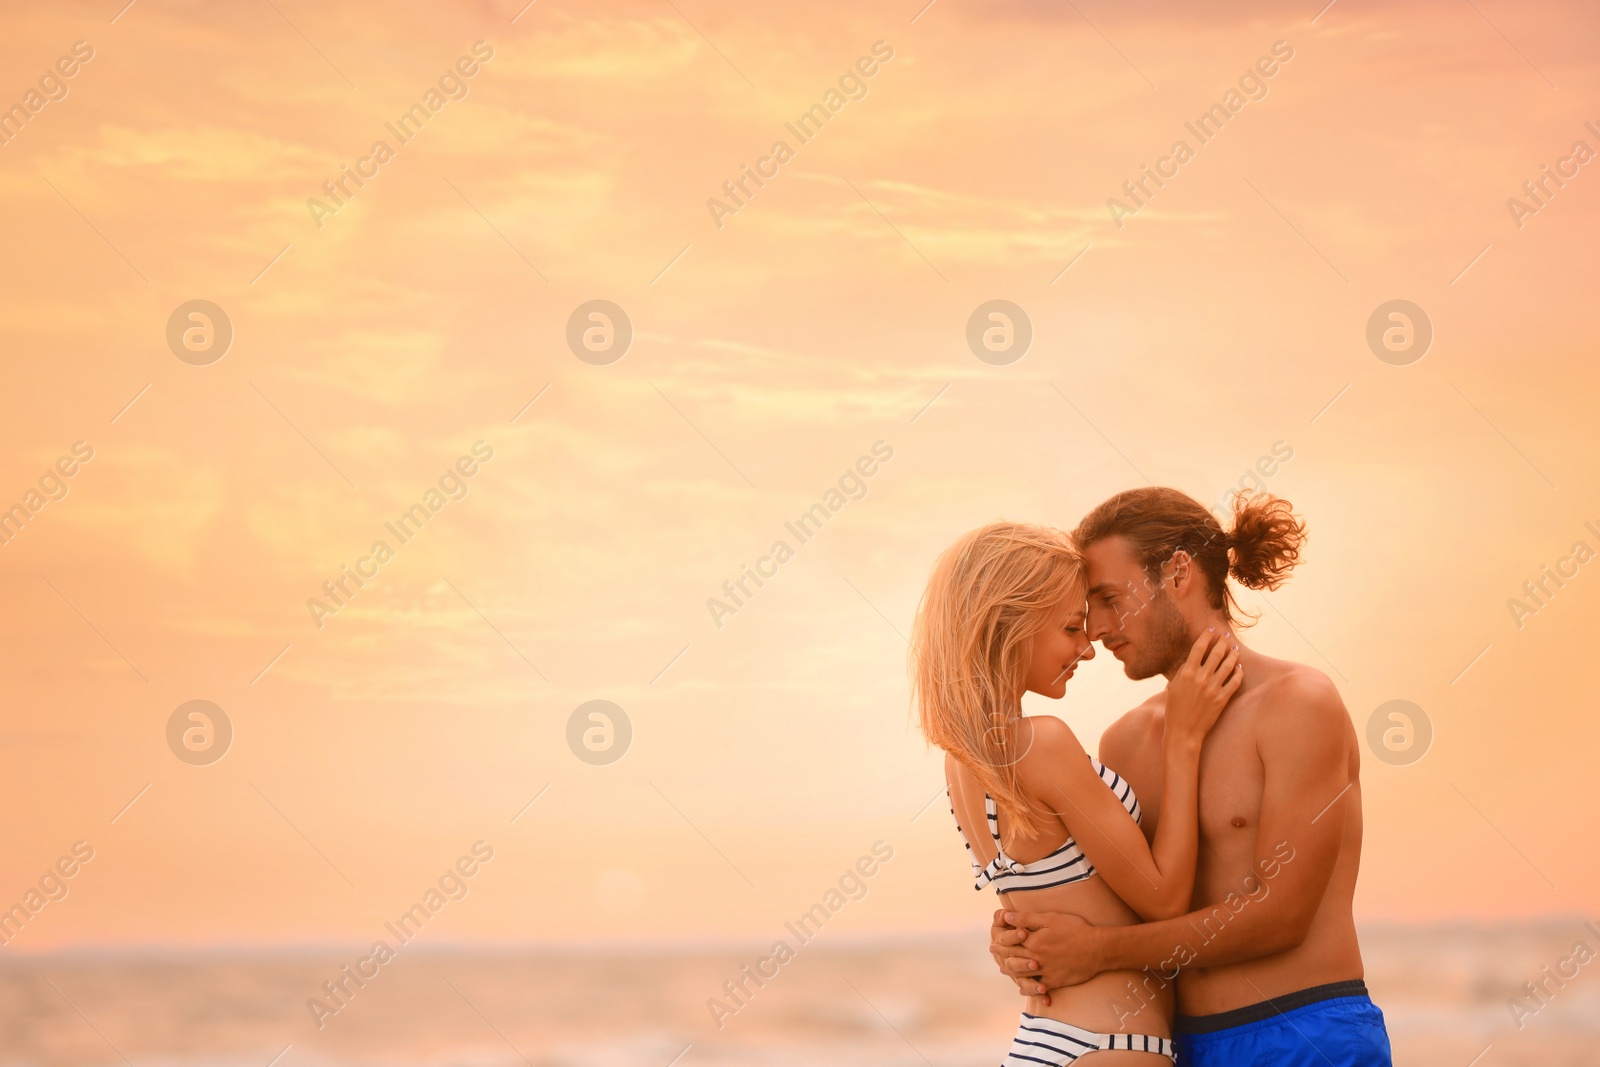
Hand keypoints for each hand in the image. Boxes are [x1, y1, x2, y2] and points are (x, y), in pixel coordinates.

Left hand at [991, 909, 1104, 993]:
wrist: (1098, 949)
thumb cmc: (1075, 929)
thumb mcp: (1050, 918)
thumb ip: (1026, 918)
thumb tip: (1006, 916)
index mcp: (1033, 942)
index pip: (1011, 942)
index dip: (1001, 940)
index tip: (994, 940)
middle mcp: (1037, 959)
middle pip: (1014, 958)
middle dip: (1002, 955)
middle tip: (994, 952)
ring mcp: (1046, 972)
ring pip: (1023, 974)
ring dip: (1012, 971)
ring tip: (1004, 969)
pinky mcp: (1056, 981)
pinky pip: (1038, 988)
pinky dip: (1029, 989)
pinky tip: (1024, 989)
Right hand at [1164, 630, 1242, 744]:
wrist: (1183, 732)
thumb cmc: (1174, 709)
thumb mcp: (1173, 686)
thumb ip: (1183, 671)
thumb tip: (1192, 659)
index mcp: (1186, 673)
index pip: (1199, 648)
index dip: (1206, 636)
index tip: (1211, 630)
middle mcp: (1201, 678)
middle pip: (1216, 653)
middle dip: (1222, 642)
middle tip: (1226, 637)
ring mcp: (1213, 688)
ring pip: (1228, 665)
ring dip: (1233, 655)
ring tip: (1235, 649)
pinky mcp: (1222, 699)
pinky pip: (1234, 682)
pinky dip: (1238, 673)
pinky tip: (1238, 668)